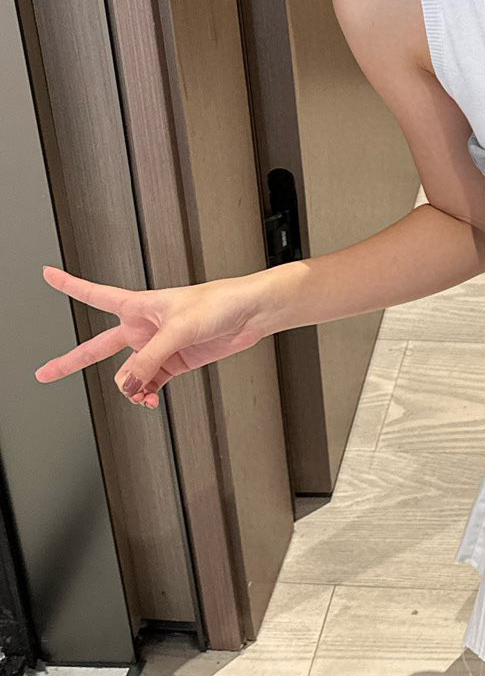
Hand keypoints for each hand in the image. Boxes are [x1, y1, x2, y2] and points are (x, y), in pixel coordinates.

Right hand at [35, 265, 272, 409]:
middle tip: (44, 373)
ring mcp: (157, 347)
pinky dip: (146, 395)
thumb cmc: (220, 303)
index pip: (95, 294)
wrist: (250, 314)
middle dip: (70, 361)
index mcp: (139, 306)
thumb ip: (151, 359)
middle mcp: (143, 327)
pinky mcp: (173, 363)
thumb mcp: (180, 330)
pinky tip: (151, 400)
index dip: (70, 285)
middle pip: (98, 348)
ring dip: (131, 389)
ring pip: (128, 374)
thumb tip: (130, 385)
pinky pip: (148, 384)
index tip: (47, 275)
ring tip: (144, 395)